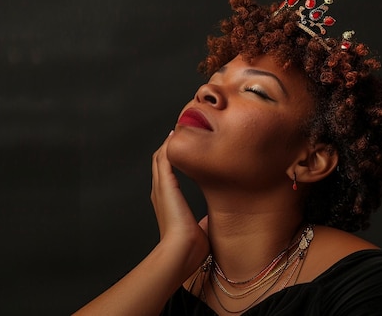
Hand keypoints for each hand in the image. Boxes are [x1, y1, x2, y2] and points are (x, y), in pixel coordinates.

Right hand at [151, 131, 209, 272]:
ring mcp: (161, 187)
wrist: (180, 252)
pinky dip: (169, 146)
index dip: (174, 158)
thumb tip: (220, 220)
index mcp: (167, 202)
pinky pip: (163, 158)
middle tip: (184, 130)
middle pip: (160, 160)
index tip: (187, 146)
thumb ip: (207, 221)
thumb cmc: (191, 248)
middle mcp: (160, 192)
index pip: (167, 173)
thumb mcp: (201, 229)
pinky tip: (177, 135)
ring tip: (181, 128)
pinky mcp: (165, 185)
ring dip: (169, 142)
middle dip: (170, 145)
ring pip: (160, 156)